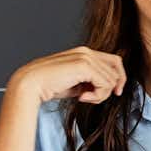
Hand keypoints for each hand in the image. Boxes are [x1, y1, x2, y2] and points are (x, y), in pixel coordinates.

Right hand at [14, 47, 128, 107]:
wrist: (31, 84)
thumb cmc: (49, 86)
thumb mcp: (75, 84)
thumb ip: (90, 83)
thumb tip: (106, 90)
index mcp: (84, 53)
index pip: (114, 61)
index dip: (119, 78)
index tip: (115, 93)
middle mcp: (86, 52)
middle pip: (116, 70)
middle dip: (108, 89)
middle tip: (91, 98)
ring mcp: (85, 57)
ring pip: (112, 80)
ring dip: (101, 95)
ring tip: (83, 98)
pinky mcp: (84, 66)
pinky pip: (105, 84)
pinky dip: (97, 96)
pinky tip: (81, 98)